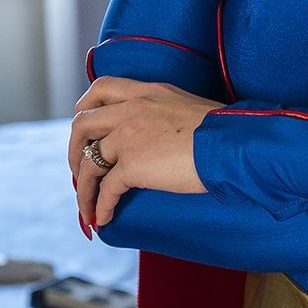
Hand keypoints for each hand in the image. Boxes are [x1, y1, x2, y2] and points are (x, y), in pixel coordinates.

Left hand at [68, 77, 215, 228]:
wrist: (233, 145)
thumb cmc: (227, 130)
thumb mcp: (190, 108)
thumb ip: (167, 114)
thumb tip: (167, 136)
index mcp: (147, 92)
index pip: (101, 89)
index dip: (85, 108)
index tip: (87, 128)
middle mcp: (131, 109)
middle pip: (82, 125)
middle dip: (74, 151)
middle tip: (79, 171)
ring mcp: (128, 136)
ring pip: (89, 163)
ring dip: (83, 188)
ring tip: (87, 208)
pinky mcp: (132, 165)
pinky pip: (106, 189)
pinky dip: (100, 206)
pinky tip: (103, 218)